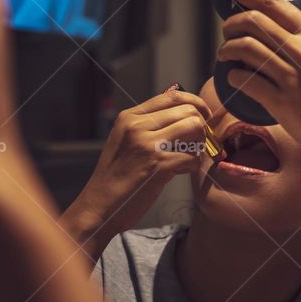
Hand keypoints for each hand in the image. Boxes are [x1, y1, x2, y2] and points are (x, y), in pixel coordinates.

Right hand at [62, 88, 211, 256]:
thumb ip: (148, 126)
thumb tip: (182, 113)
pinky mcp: (157, 166)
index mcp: (128, 117)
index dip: (195, 104)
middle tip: (196, 144)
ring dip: (198, 144)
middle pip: (188, 110)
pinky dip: (192, 165)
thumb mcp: (124, 142)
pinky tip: (179, 172)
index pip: (172, 95)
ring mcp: (147, 145)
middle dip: (200, 127)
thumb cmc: (115, 177)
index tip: (201, 118)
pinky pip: (192, 157)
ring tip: (187, 157)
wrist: (99, 206)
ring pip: (194, 128)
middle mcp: (137, 126)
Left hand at [214, 0, 300, 156]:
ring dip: (227, 49)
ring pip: (246, 48)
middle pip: (254, 22)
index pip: (273, 3)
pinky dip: (231, 76)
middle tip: (227, 32)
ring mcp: (292, 76)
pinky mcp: (281, 100)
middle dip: (231, 23)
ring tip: (226, 54)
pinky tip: (232, 77)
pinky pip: (244, 80)